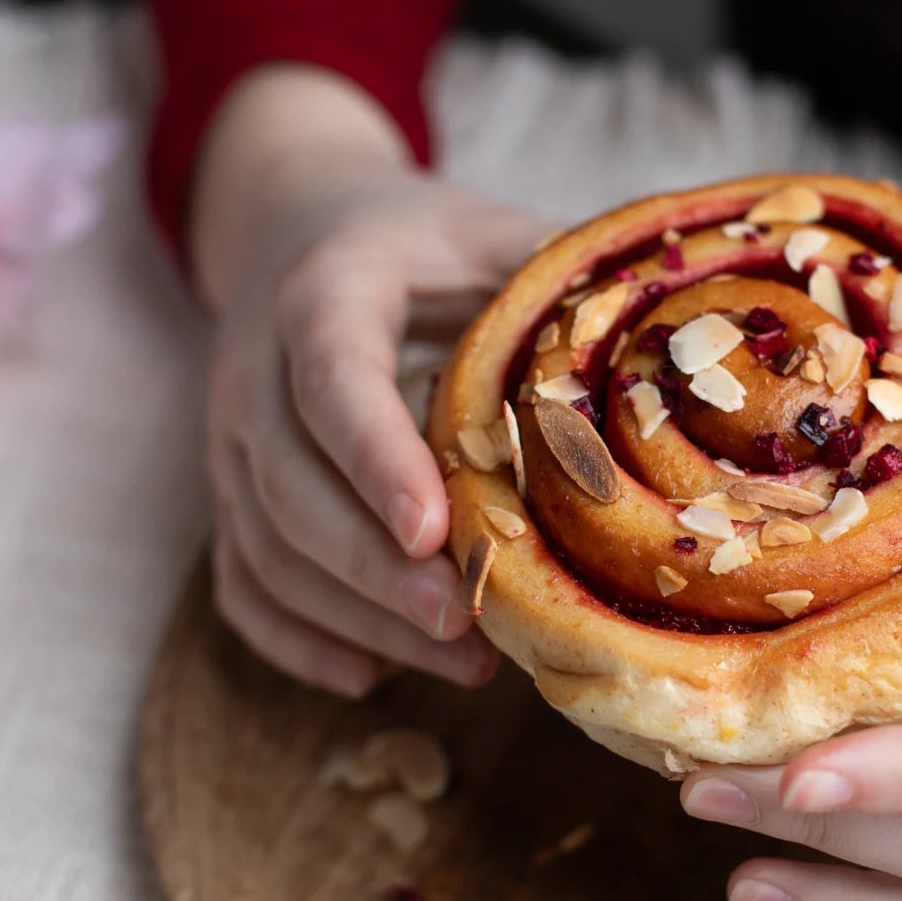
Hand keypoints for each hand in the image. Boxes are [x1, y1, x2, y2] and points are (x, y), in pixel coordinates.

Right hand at [192, 64, 545, 693]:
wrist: (295, 225)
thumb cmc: (418, 241)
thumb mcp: (487, 231)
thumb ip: (556, 281)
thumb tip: (676, 340)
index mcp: (325, 291)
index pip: (332, 379)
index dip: (376, 458)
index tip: (432, 530)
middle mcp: (254, 370)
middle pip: (288, 485)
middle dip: (372, 570)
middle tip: (464, 624)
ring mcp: (226, 438)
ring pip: (264, 546)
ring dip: (354, 616)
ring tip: (460, 660)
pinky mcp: (226, 490)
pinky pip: (240, 580)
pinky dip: (295, 638)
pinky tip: (372, 675)